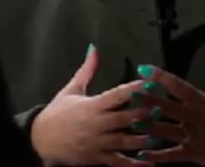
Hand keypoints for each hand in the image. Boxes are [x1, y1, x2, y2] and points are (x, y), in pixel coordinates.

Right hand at [30, 45, 155, 166]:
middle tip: (164, 108)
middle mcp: (98, 124)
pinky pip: (120, 162)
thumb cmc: (57, 112)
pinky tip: (150, 163)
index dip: (135, 89)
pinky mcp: (98, 157)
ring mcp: (99, 142)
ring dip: (145, 138)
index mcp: (93, 105)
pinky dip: (135, 164)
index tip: (151, 83)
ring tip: (162, 134)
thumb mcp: (71, 89)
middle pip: (127, 118)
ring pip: (128, 141)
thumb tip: (95, 48)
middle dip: (146, 113)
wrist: (40, 139)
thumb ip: (87, 70)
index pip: (118, 94)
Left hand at [133, 47, 204, 166]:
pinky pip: (175, 155)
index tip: (144, 69)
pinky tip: (143, 154)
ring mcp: (195, 137)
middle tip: (131, 95)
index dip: (162, 77)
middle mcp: (196, 118)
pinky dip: (159, 155)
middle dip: (149, 101)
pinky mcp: (195, 154)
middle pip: (169, 108)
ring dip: (150, 127)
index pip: (180, 87)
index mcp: (203, 101)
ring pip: (168, 131)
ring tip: (132, 122)